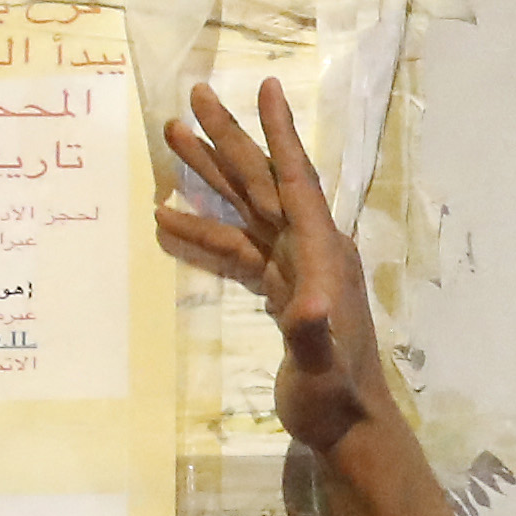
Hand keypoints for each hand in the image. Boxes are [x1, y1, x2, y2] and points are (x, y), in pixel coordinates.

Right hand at [160, 78, 393, 454]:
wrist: (347, 427)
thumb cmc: (336, 398)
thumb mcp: (321, 368)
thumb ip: (311, 334)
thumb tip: (305, 305)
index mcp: (322, 255)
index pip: (296, 183)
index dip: (280, 135)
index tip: (267, 88)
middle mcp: (309, 250)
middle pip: (263, 183)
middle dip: (231, 138)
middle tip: (195, 95)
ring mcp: (293, 268)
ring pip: (246, 209)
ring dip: (211, 175)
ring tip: (173, 137)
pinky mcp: (278, 289)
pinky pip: (237, 249)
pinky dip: (204, 233)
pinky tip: (169, 219)